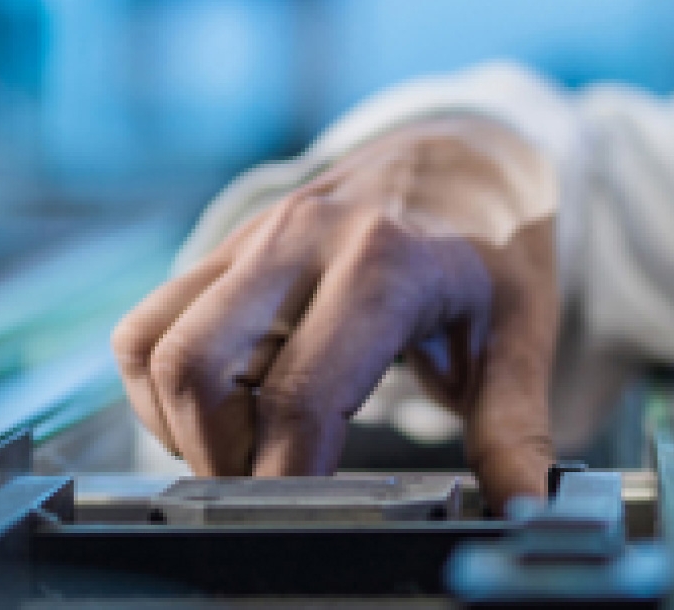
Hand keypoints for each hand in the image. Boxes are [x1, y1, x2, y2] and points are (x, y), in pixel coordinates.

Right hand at [112, 117, 559, 509]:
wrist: (466, 156)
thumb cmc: (494, 252)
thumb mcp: (522, 334)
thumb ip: (514, 428)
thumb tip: (524, 509)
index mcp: (385, 264)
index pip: (300, 396)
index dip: (288, 477)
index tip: (308, 516)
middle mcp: (304, 238)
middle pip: (196, 367)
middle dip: (217, 456)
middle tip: (270, 488)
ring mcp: (256, 235)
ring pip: (154, 343)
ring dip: (179, 421)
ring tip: (248, 448)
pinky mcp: (227, 243)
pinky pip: (149, 322)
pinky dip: (162, 383)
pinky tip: (226, 408)